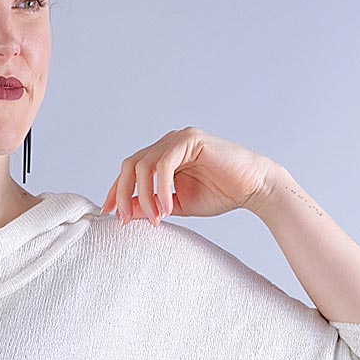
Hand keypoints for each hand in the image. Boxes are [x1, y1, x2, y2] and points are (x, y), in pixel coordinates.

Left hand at [101, 127, 275, 222]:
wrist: (252, 188)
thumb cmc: (219, 195)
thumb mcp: (175, 205)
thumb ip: (150, 206)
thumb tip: (124, 213)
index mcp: (162, 157)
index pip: (130, 171)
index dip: (116, 191)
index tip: (108, 214)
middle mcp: (167, 143)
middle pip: (130, 165)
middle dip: (123, 194)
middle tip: (126, 220)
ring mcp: (178, 138)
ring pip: (144, 165)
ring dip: (144, 196)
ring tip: (155, 219)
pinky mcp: (190, 139)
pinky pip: (163, 164)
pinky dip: (160, 188)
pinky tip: (166, 207)